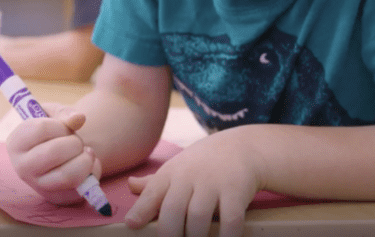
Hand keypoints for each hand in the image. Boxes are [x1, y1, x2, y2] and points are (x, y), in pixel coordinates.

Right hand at [6, 102, 102, 205]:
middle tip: (76, 141)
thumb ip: (64, 113)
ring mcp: (39, 186)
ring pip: (68, 175)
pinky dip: (92, 172)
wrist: (54, 155)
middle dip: (74, 142)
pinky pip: (81, 187)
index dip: (60, 125)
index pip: (41, 129)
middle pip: (54, 152)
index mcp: (16, 142)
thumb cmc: (51, 132)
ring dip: (85, 159)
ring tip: (85, 152)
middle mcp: (22, 167)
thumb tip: (79, 118)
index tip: (64, 127)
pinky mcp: (57, 198)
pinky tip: (88, 164)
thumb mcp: (53, 114)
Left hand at [124, 131, 262, 236]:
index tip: (132, 224)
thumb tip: (131, 186)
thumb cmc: (204, 162)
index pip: (152, 192)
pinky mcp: (236, 190)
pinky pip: (230, 219)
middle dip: (169, 233)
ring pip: (198, 217)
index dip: (141, 210)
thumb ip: (155, 182)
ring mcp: (213, 183)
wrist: (243, 146)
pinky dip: (225, 236)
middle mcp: (190, 176)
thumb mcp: (177, 167)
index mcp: (172, 173)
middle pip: (173, 209)